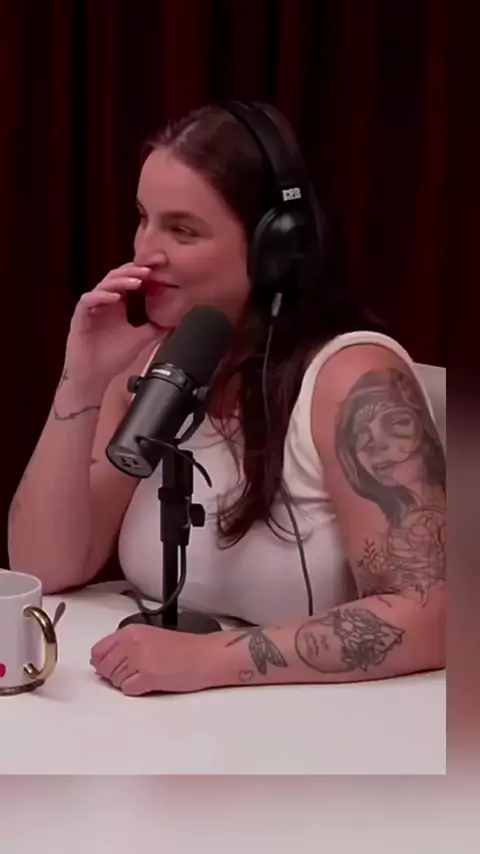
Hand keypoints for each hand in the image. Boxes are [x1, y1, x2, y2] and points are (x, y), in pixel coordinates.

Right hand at [64, 263, 161, 390]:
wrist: (94, 377)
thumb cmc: (111, 358)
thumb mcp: (140, 339)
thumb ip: (155, 328)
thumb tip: (175, 322)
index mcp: (117, 304)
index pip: (129, 280)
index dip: (142, 271)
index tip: (160, 266)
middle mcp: (103, 302)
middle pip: (117, 276)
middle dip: (134, 270)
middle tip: (150, 268)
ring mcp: (91, 308)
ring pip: (104, 284)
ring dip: (121, 281)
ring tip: (138, 280)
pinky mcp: (79, 317)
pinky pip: (88, 301)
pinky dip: (102, 297)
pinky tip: (116, 297)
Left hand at [90, 624, 220, 695]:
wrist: (206, 656)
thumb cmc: (184, 648)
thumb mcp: (149, 637)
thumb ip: (124, 645)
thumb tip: (102, 660)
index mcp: (131, 630)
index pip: (98, 650)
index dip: (102, 662)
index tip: (111, 666)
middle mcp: (132, 642)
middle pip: (104, 667)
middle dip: (114, 674)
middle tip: (134, 672)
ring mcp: (139, 659)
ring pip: (114, 680)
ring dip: (126, 682)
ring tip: (145, 675)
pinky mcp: (148, 676)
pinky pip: (128, 690)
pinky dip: (136, 690)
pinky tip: (150, 683)